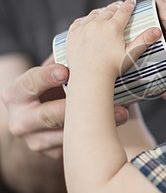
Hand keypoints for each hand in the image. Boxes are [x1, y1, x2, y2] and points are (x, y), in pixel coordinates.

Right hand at [2, 57, 128, 160]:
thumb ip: (62, 62)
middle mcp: (20, 121)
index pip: (28, 83)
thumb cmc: (51, 89)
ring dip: (95, 123)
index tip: (65, 70)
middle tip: (98, 95)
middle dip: (74, 106)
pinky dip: (97, 135)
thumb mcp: (50, 74)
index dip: (45, 77)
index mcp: (16, 94)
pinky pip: (75, 146)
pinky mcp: (51, 155)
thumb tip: (93, 37)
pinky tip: (115, 126)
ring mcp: (35, 141)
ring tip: (122, 112)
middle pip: (47, 115)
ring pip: (65, 135)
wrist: (43, 121)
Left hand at [66, 0, 160, 82]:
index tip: (131, 0)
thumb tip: (157, 30)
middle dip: (115, 6)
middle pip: (108, 10)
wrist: (90, 77)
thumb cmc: (112, 69)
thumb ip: (144, 40)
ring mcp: (84, 28)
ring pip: (94, 14)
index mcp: (113, 27)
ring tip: (104, 11)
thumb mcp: (131, 54)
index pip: (123, 11)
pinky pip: (79, 22)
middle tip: (119, 5)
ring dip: (101, 11)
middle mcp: (98, 24)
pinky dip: (85, 19)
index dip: (129, 4)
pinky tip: (87, 20)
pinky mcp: (73, 35)